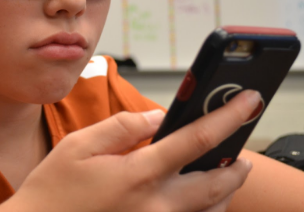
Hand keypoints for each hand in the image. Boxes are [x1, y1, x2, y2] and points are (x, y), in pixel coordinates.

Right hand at [0, 90, 259, 211]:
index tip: (249, 102)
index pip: (195, 140)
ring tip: (222, 173)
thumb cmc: (54, 189)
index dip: (228, 117)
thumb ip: (123, 127)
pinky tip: (197, 199)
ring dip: (225, 191)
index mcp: (137, 174)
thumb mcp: (80, 145)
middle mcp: (155, 206)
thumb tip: (159, 116)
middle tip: (241, 152)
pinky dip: (205, 211)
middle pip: (218, 185)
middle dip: (237, 165)